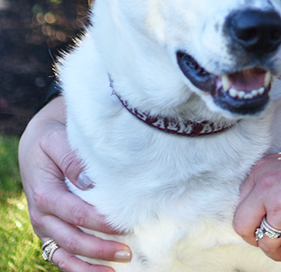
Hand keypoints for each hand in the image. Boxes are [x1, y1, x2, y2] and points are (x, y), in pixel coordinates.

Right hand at [18, 99, 131, 270]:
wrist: (36, 143)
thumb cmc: (51, 139)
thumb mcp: (56, 140)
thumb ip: (71, 159)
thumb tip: (90, 182)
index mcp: (44, 194)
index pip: (75, 214)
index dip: (100, 223)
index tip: (123, 226)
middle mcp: (41, 216)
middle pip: (72, 240)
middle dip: (100, 250)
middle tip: (128, 252)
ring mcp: (45, 227)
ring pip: (64, 255)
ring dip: (89, 267)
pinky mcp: (50, 231)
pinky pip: (61, 255)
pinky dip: (77, 267)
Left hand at [233, 124, 280, 261]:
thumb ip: (273, 182)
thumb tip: (262, 210)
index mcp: (263, 168)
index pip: (241, 201)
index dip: (254, 217)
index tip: (266, 222)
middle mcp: (267, 184)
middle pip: (242, 225)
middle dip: (256, 237)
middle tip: (272, 239)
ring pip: (264, 242)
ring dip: (277, 249)